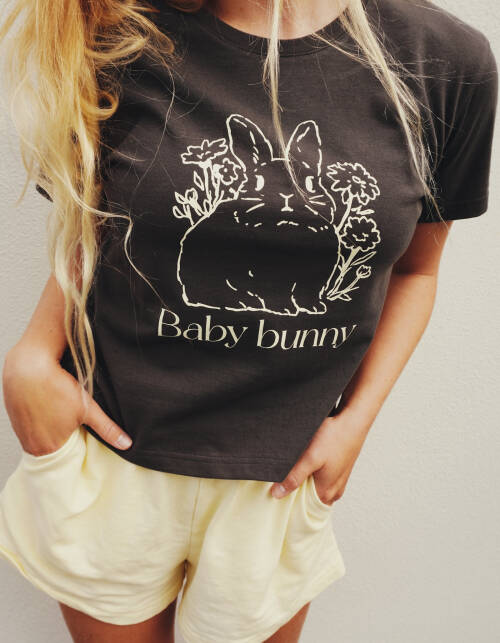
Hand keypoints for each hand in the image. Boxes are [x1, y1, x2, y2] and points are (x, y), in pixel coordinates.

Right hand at [2, 343, 132, 455]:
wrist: (28, 366)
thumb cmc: (57, 388)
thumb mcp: (87, 409)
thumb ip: (106, 429)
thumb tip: (126, 444)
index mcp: (48, 449)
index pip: (65, 459)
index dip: (75, 449)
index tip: (80, 439)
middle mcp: (30, 445)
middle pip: (52, 449)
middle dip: (63, 439)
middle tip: (70, 425)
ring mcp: (20, 431)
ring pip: (40, 436)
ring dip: (50, 428)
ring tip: (58, 413)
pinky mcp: (14, 417)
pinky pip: (29, 425)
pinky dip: (39, 419)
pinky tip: (46, 406)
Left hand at [269, 407, 372, 503]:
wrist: (353, 420)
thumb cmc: (335, 437)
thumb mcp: (310, 458)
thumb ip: (294, 478)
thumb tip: (278, 494)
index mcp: (326, 493)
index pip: (301, 508)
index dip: (287, 501)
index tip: (275, 492)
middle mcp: (334, 491)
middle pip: (307, 499)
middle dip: (294, 491)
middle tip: (281, 479)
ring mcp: (338, 481)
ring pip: (314, 487)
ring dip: (303, 480)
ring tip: (295, 468)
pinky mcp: (338, 470)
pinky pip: (321, 479)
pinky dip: (312, 473)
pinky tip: (307, 461)